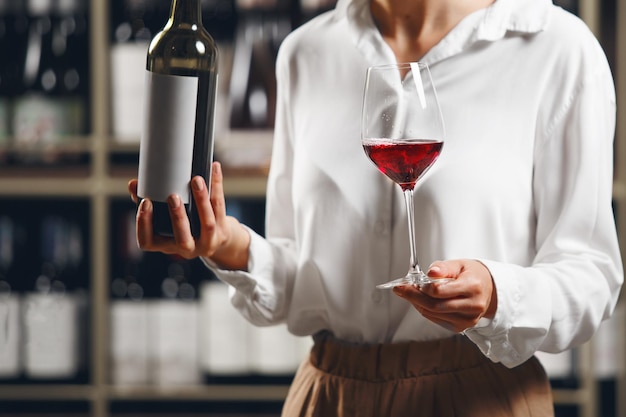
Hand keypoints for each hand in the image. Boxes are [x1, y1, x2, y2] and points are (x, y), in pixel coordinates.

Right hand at [128, 161, 249, 269]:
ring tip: (196, 180)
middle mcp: (186, 248)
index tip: (145, 203)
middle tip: (172, 197)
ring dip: (201, 201)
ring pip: (207, 224)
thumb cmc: (184, 227)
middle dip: (177, 217)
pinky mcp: (223, 231)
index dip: (144, 224)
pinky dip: (217, 186)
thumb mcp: (164, 220)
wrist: (216, 239)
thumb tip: (133, 184)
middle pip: (182, 239)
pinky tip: (213, 168)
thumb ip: (149, 204)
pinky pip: (221, 207)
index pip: (148, 242)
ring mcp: (207, 242)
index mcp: (166, 245)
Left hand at [392, 259, 496, 332]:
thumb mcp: (460, 264)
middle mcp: (472, 306)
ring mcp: (467, 320)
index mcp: (473, 287)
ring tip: (409, 292)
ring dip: (417, 303)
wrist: (488, 290)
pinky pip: (436, 319)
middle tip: (400, 288)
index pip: (440, 291)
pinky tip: (420, 300)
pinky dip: (425, 309)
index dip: (423, 287)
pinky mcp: (461, 327)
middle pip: (434, 305)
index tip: (410, 281)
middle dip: (413, 296)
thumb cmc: (473, 275)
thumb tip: (431, 273)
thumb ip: (444, 267)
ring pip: (433, 313)